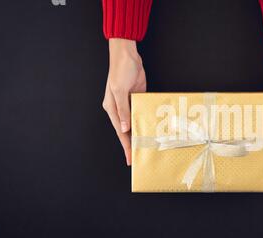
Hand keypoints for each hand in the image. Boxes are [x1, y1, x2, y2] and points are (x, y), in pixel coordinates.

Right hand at [102, 38, 145, 165]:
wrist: (127, 55)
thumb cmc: (120, 70)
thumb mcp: (120, 90)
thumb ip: (123, 109)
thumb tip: (125, 127)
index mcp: (111, 108)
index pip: (120, 132)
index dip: (126, 146)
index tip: (130, 158)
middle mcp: (119, 108)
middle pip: (127, 130)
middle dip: (132, 144)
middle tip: (139, 157)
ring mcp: (129, 103)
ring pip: (134, 123)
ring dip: (140, 133)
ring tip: (147, 146)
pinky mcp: (137, 97)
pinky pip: (141, 112)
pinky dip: (145, 120)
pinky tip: (151, 128)